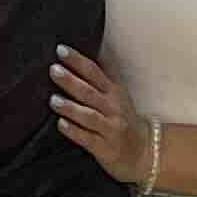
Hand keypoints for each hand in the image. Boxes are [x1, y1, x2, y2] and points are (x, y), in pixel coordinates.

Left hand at [51, 46, 152, 187]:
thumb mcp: (119, 93)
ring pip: (89, 116)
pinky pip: (88, 139)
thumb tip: (98, 44)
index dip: (78, 60)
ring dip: (71, 108)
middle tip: (53, 69)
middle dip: (71, 81)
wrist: (144, 152)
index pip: (95, 72)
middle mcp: (112, 108)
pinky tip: (61, 124)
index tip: (61, 50)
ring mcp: (110, 128)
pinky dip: (75, 131)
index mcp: (113, 92)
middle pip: (90, 92)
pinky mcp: (106, 148)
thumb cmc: (124, 118)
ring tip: (53, 99)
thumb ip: (107, 72)